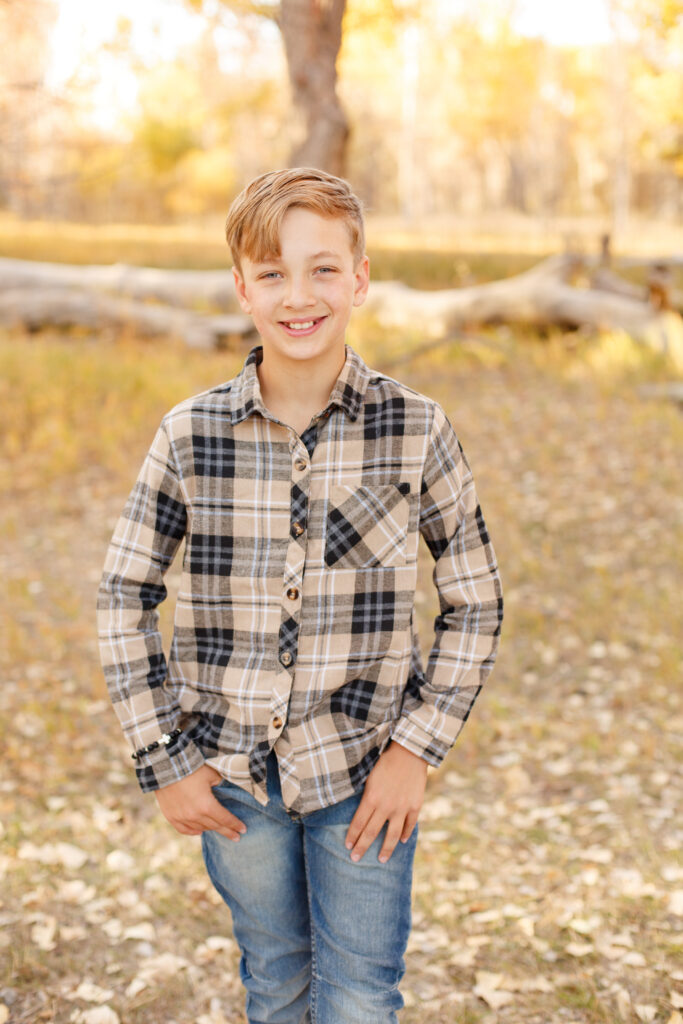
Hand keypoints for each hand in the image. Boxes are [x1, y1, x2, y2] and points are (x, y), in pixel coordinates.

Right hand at [154, 763, 246, 841]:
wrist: (166, 766)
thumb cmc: (192, 768)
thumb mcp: (212, 774)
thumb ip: (221, 784)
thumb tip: (225, 790)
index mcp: (207, 806)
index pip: (225, 819)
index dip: (235, 824)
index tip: (243, 829)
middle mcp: (194, 815)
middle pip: (215, 827)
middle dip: (227, 831)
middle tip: (237, 837)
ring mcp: (181, 817)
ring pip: (200, 828)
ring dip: (212, 829)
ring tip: (220, 830)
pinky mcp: (171, 816)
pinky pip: (184, 829)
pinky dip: (193, 831)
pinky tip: (200, 831)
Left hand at [344, 741, 427, 863]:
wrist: (410, 751)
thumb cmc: (385, 759)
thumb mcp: (369, 775)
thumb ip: (364, 793)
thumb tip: (356, 806)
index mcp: (371, 798)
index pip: (358, 823)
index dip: (352, 836)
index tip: (348, 846)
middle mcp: (386, 806)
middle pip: (371, 832)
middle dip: (362, 847)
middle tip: (355, 859)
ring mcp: (402, 808)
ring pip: (392, 835)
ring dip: (386, 849)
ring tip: (381, 860)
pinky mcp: (415, 805)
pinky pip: (410, 824)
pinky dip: (406, 833)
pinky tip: (403, 841)